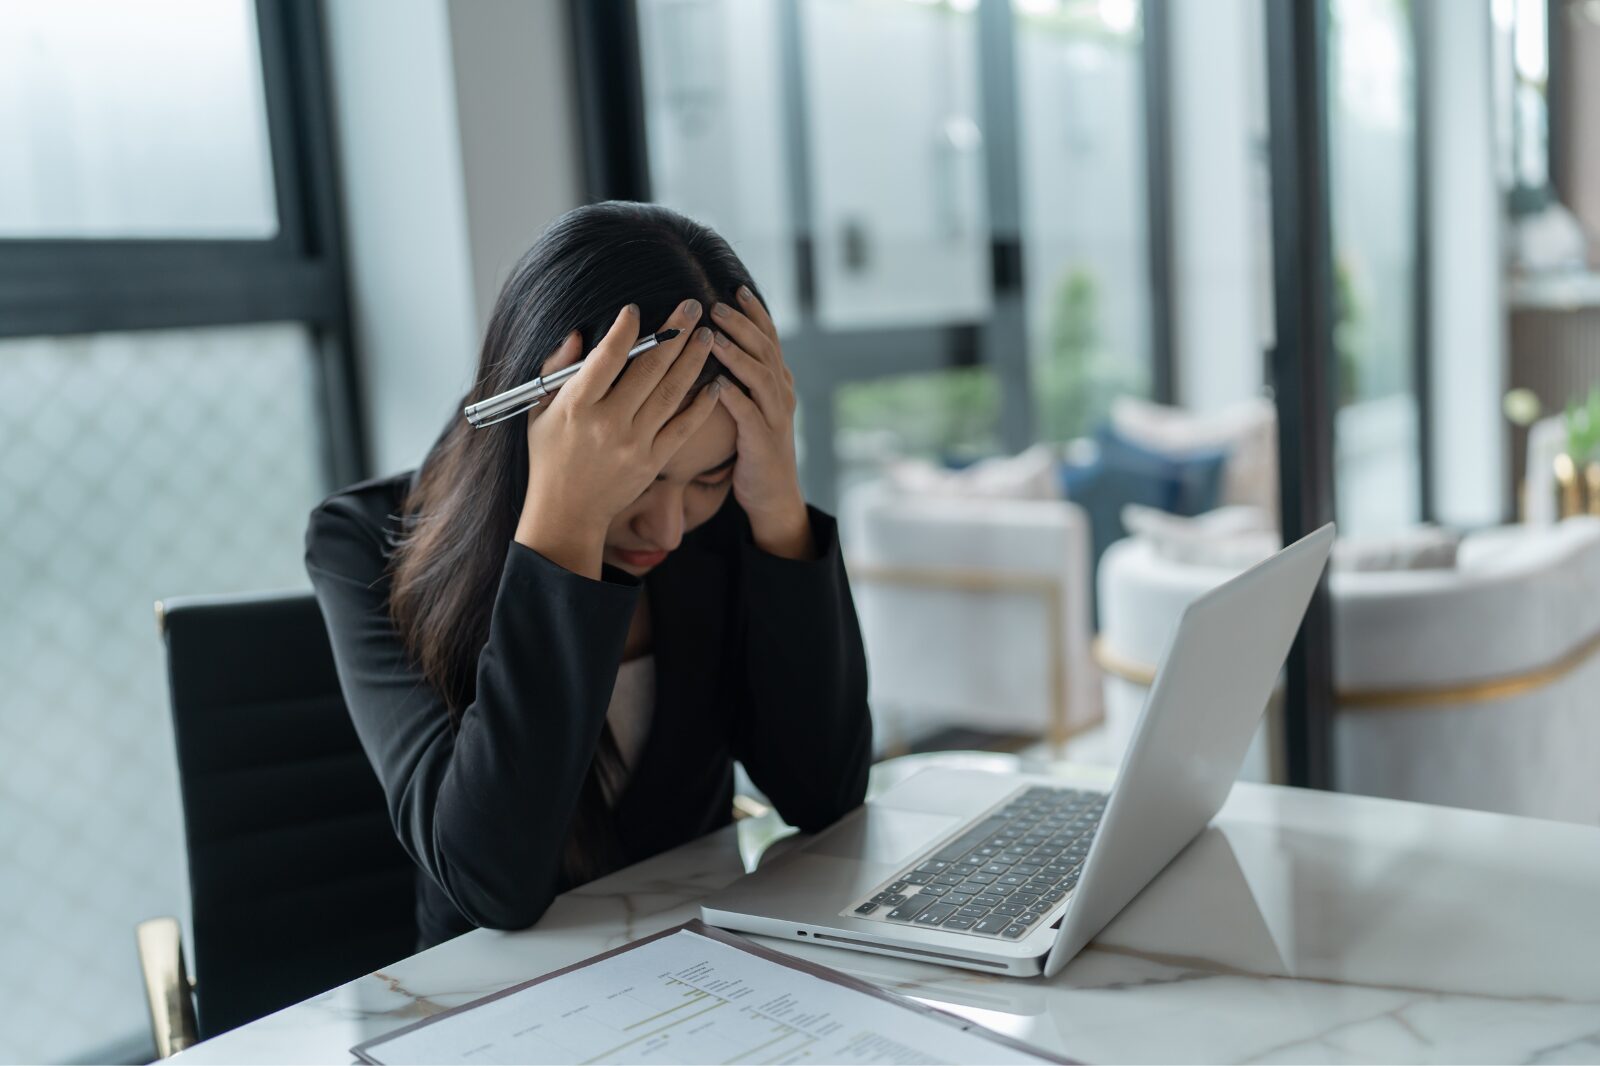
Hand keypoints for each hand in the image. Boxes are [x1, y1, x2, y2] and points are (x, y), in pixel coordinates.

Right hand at [515, 300, 719, 577]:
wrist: (567, 512)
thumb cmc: (549, 457)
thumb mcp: (539, 411)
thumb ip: (557, 370)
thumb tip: (579, 334)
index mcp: (576, 406)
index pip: (605, 359)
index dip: (624, 332)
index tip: (636, 309)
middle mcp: (608, 423)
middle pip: (648, 370)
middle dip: (672, 333)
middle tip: (692, 305)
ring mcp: (634, 443)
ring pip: (670, 393)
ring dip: (692, 361)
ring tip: (707, 335)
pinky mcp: (653, 461)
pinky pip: (683, 428)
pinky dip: (701, 405)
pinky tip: (716, 383)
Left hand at [710, 287, 814, 560]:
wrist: (773, 495)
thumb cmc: (753, 449)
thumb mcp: (753, 407)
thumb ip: (744, 378)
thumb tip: (718, 346)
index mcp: (778, 383)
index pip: (769, 338)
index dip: (755, 313)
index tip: (735, 289)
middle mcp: (781, 394)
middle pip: (764, 349)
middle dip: (740, 325)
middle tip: (715, 306)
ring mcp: (775, 417)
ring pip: (760, 375)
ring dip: (736, 353)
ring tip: (712, 336)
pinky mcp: (763, 440)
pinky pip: (749, 414)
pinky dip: (734, 396)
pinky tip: (716, 383)